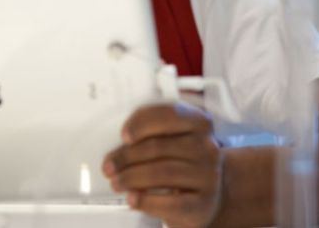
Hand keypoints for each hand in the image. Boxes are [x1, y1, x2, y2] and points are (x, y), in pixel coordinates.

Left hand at [102, 103, 222, 227]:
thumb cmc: (181, 163)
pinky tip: (133, 198)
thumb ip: (151, 135)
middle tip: (109, 165)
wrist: (205, 195)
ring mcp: (209, 176)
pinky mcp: (204, 203)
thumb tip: (118, 144)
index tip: (124, 135)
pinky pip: (171, 202)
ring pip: (162, 172)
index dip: (143, 122)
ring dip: (131, 178)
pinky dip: (146, 200)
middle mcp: (207, 147)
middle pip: (159, 147)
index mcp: (199, 124)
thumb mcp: (172, 142)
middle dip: (127, 156)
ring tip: (116, 182)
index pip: (171, 114)